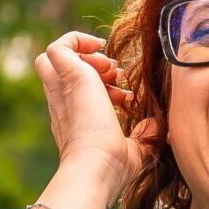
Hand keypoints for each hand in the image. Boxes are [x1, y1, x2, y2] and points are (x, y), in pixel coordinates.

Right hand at [34, 31, 157, 188]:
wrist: (96, 167)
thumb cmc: (113, 168)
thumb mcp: (135, 149)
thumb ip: (144, 137)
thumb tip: (155, 127)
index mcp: (74, 119)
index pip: (76, 93)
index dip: (102, 86)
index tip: (124, 97)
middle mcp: (63, 103)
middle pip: (58, 72)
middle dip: (85, 65)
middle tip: (112, 76)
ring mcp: (62, 89)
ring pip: (53, 57)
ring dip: (83, 54)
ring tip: (109, 67)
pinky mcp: (68, 76)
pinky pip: (60, 46)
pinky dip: (78, 41)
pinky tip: (101, 53)